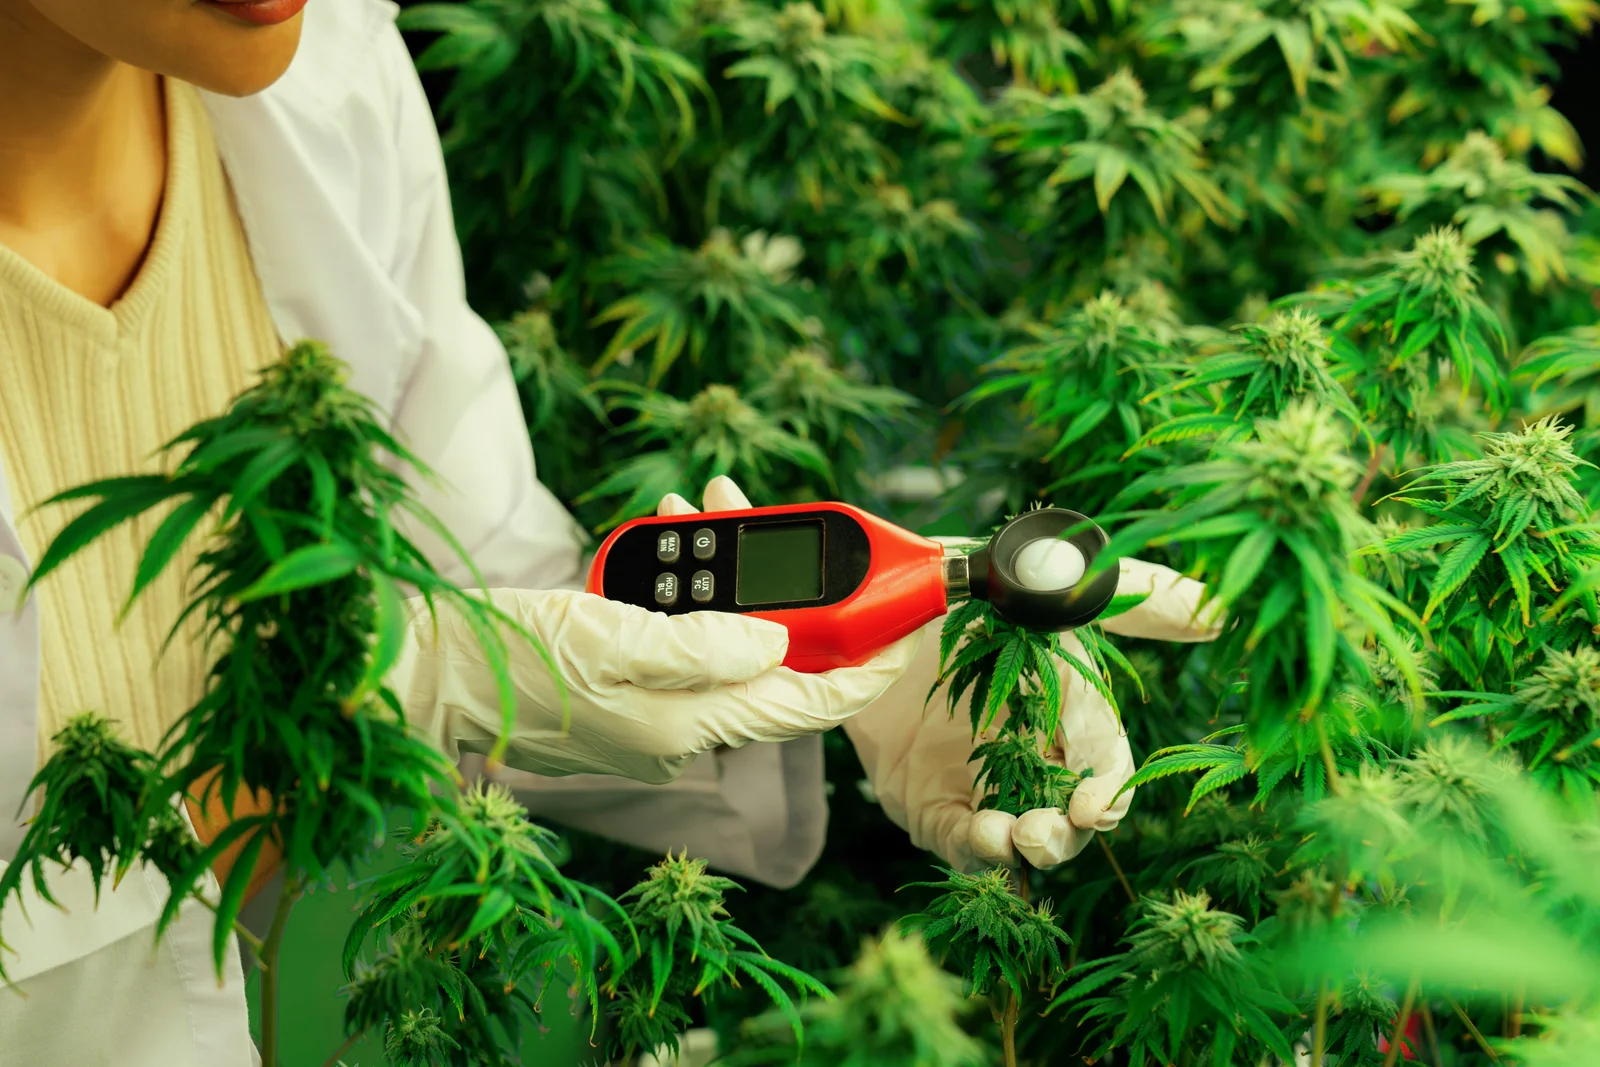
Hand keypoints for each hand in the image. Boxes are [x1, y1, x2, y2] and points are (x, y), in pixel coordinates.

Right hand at [389, 478, 923, 784]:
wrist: (439, 676)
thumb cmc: (518, 656)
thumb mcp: (618, 638)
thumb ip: (710, 648)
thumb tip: (781, 643)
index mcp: (693, 726)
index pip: (815, 702)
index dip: (870, 662)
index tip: (908, 621)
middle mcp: (687, 730)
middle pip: (777, 660)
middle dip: (791, 587)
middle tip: (783, 520)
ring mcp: (659, 716)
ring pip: (732, 639)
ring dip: (733, 573)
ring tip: (708, 501)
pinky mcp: (632, 695)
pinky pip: (689, 639)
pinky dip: (690, 590)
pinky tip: (670, 539)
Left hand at [844, 557, 1222, 872]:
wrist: (870, 603)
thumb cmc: (969, 590)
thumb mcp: (1050, 586)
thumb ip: (1134, 600)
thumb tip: (1217, 611)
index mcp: (1070, 714)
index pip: (1107, 767)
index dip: (1110, 792)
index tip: (1095, 804)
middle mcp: (1034, 757)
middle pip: (1071, 817)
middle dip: (1069, 834)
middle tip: (1049, 830)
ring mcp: (983, 785)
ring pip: (1022, 840)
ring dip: (1027, 848)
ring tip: (1014, 835)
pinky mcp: (931, 803)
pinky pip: (961, 841)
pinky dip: (977, 849)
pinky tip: (982, 835)